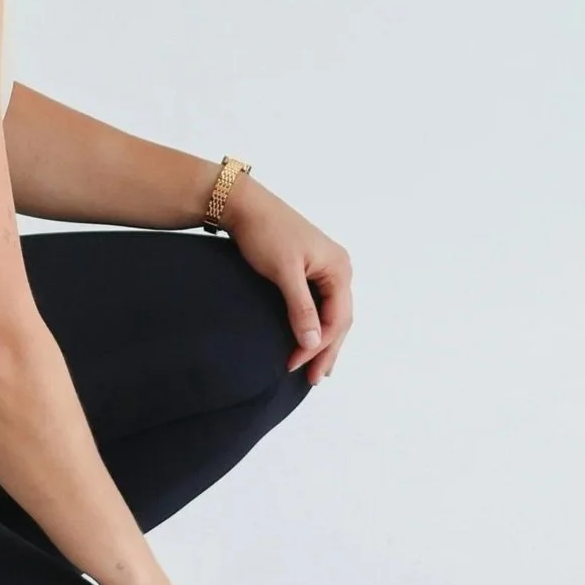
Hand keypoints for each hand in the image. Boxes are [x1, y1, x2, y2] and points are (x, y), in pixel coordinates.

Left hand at [220, 179, 352, 381]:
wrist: (244, 205)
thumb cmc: (265, 232)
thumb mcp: (284, 272)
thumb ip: (300, 308)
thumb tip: (313, 341)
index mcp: (338, 267)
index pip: (336, 318)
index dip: (317, 345)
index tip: (294, 364)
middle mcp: (339, 267)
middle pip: (339, 318)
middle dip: (326, 349)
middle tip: (314, 379)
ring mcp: (326, 267)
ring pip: (332, 313)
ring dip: (324, 340)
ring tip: (317, 368)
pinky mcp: (311, 268)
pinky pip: (322, 304)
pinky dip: (317, 324)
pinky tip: (311, 338)